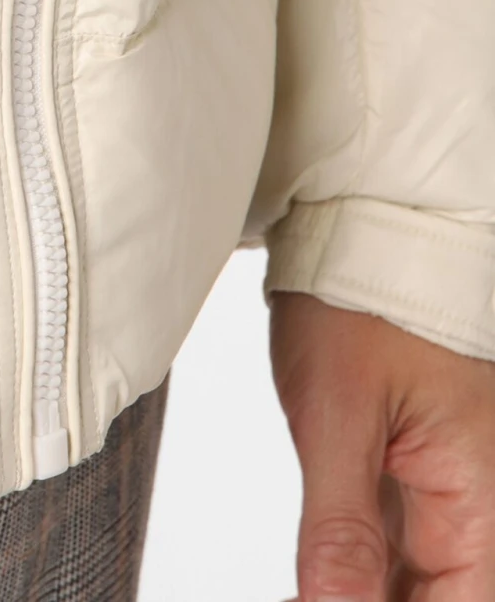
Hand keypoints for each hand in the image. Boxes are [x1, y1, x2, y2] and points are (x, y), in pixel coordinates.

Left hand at [271, 292, 494, 599]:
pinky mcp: (408, 473)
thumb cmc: (363, 293)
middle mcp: (475, 500)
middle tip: (312, 593)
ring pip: (418, 581)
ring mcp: (442, 489)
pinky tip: (318, 583)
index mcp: (481, 496)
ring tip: (311, 587)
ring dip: (360, 593)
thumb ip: (342, 527)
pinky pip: (394, 548)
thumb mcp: (339, 411)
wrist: (359, 225)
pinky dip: (358, 572)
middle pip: (442, 596)